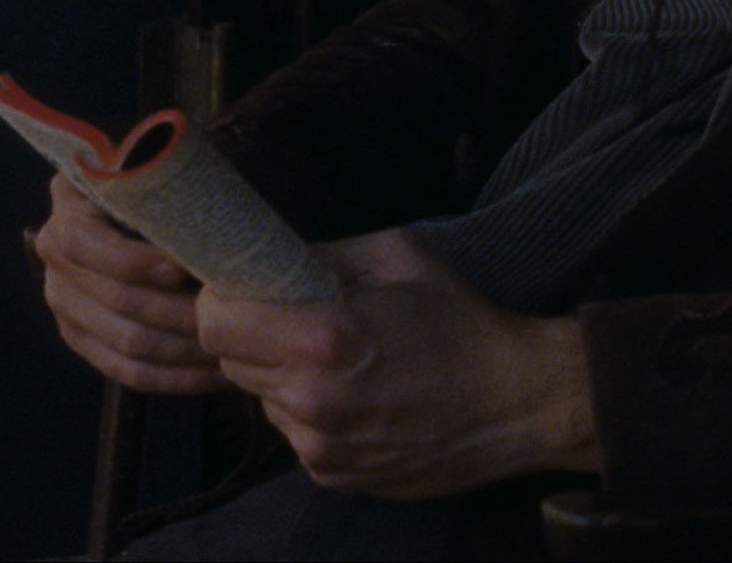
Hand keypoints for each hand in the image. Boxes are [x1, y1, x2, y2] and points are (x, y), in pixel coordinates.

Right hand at [34, 175, 221, 394]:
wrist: (153, 208)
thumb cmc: (169, 181)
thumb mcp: (168, 168)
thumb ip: (174, 182)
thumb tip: (202, 218)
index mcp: (68, 202)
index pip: (83, 243)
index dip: (133, 262)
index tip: (182, 270)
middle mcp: (54, 251)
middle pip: (115, 300)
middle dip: (177, 314)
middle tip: (225, 317)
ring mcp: (63, 299)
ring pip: (125, 342)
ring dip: (183, 350)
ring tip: (228, 347)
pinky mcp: (80, 336)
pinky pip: (125, 371)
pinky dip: (173, 377)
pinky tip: (211, 374)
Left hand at [197, 228, 598, 498]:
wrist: (517, 402)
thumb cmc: (457, 319)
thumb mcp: (390, 257)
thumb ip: (315, 256)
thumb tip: (259, 255)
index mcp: (321, 338)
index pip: (214, 323)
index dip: (221, 301)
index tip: (243, 291)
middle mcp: (312, 400)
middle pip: (231, 362)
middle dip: (252, 337)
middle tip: (295, 320)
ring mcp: (322, 447)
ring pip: (263, 400)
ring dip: (282, 378)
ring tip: (338, 361)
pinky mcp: (335, 477)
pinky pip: (294, 434)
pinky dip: (310, 413)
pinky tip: (357, 396)